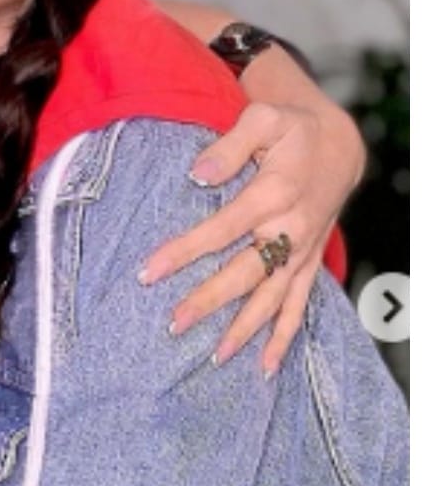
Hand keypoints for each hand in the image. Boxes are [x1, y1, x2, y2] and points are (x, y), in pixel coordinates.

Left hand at [139, 99, 363, 372]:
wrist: (338, 142)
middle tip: (174, 324)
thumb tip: (197, 174)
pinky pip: (298, 306)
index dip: (184, 252)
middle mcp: (291, 228)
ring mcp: (302, 251)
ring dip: (244, 329)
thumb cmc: (291, 128)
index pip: (221, 229)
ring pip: (272, 298)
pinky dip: (284, 337)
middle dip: (209, 300)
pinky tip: (265, 367)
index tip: (148, 273)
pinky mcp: (309, 263)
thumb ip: (229, 147)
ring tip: (214, 358)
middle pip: (245, 272)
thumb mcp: (263, 118)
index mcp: (275, 193)